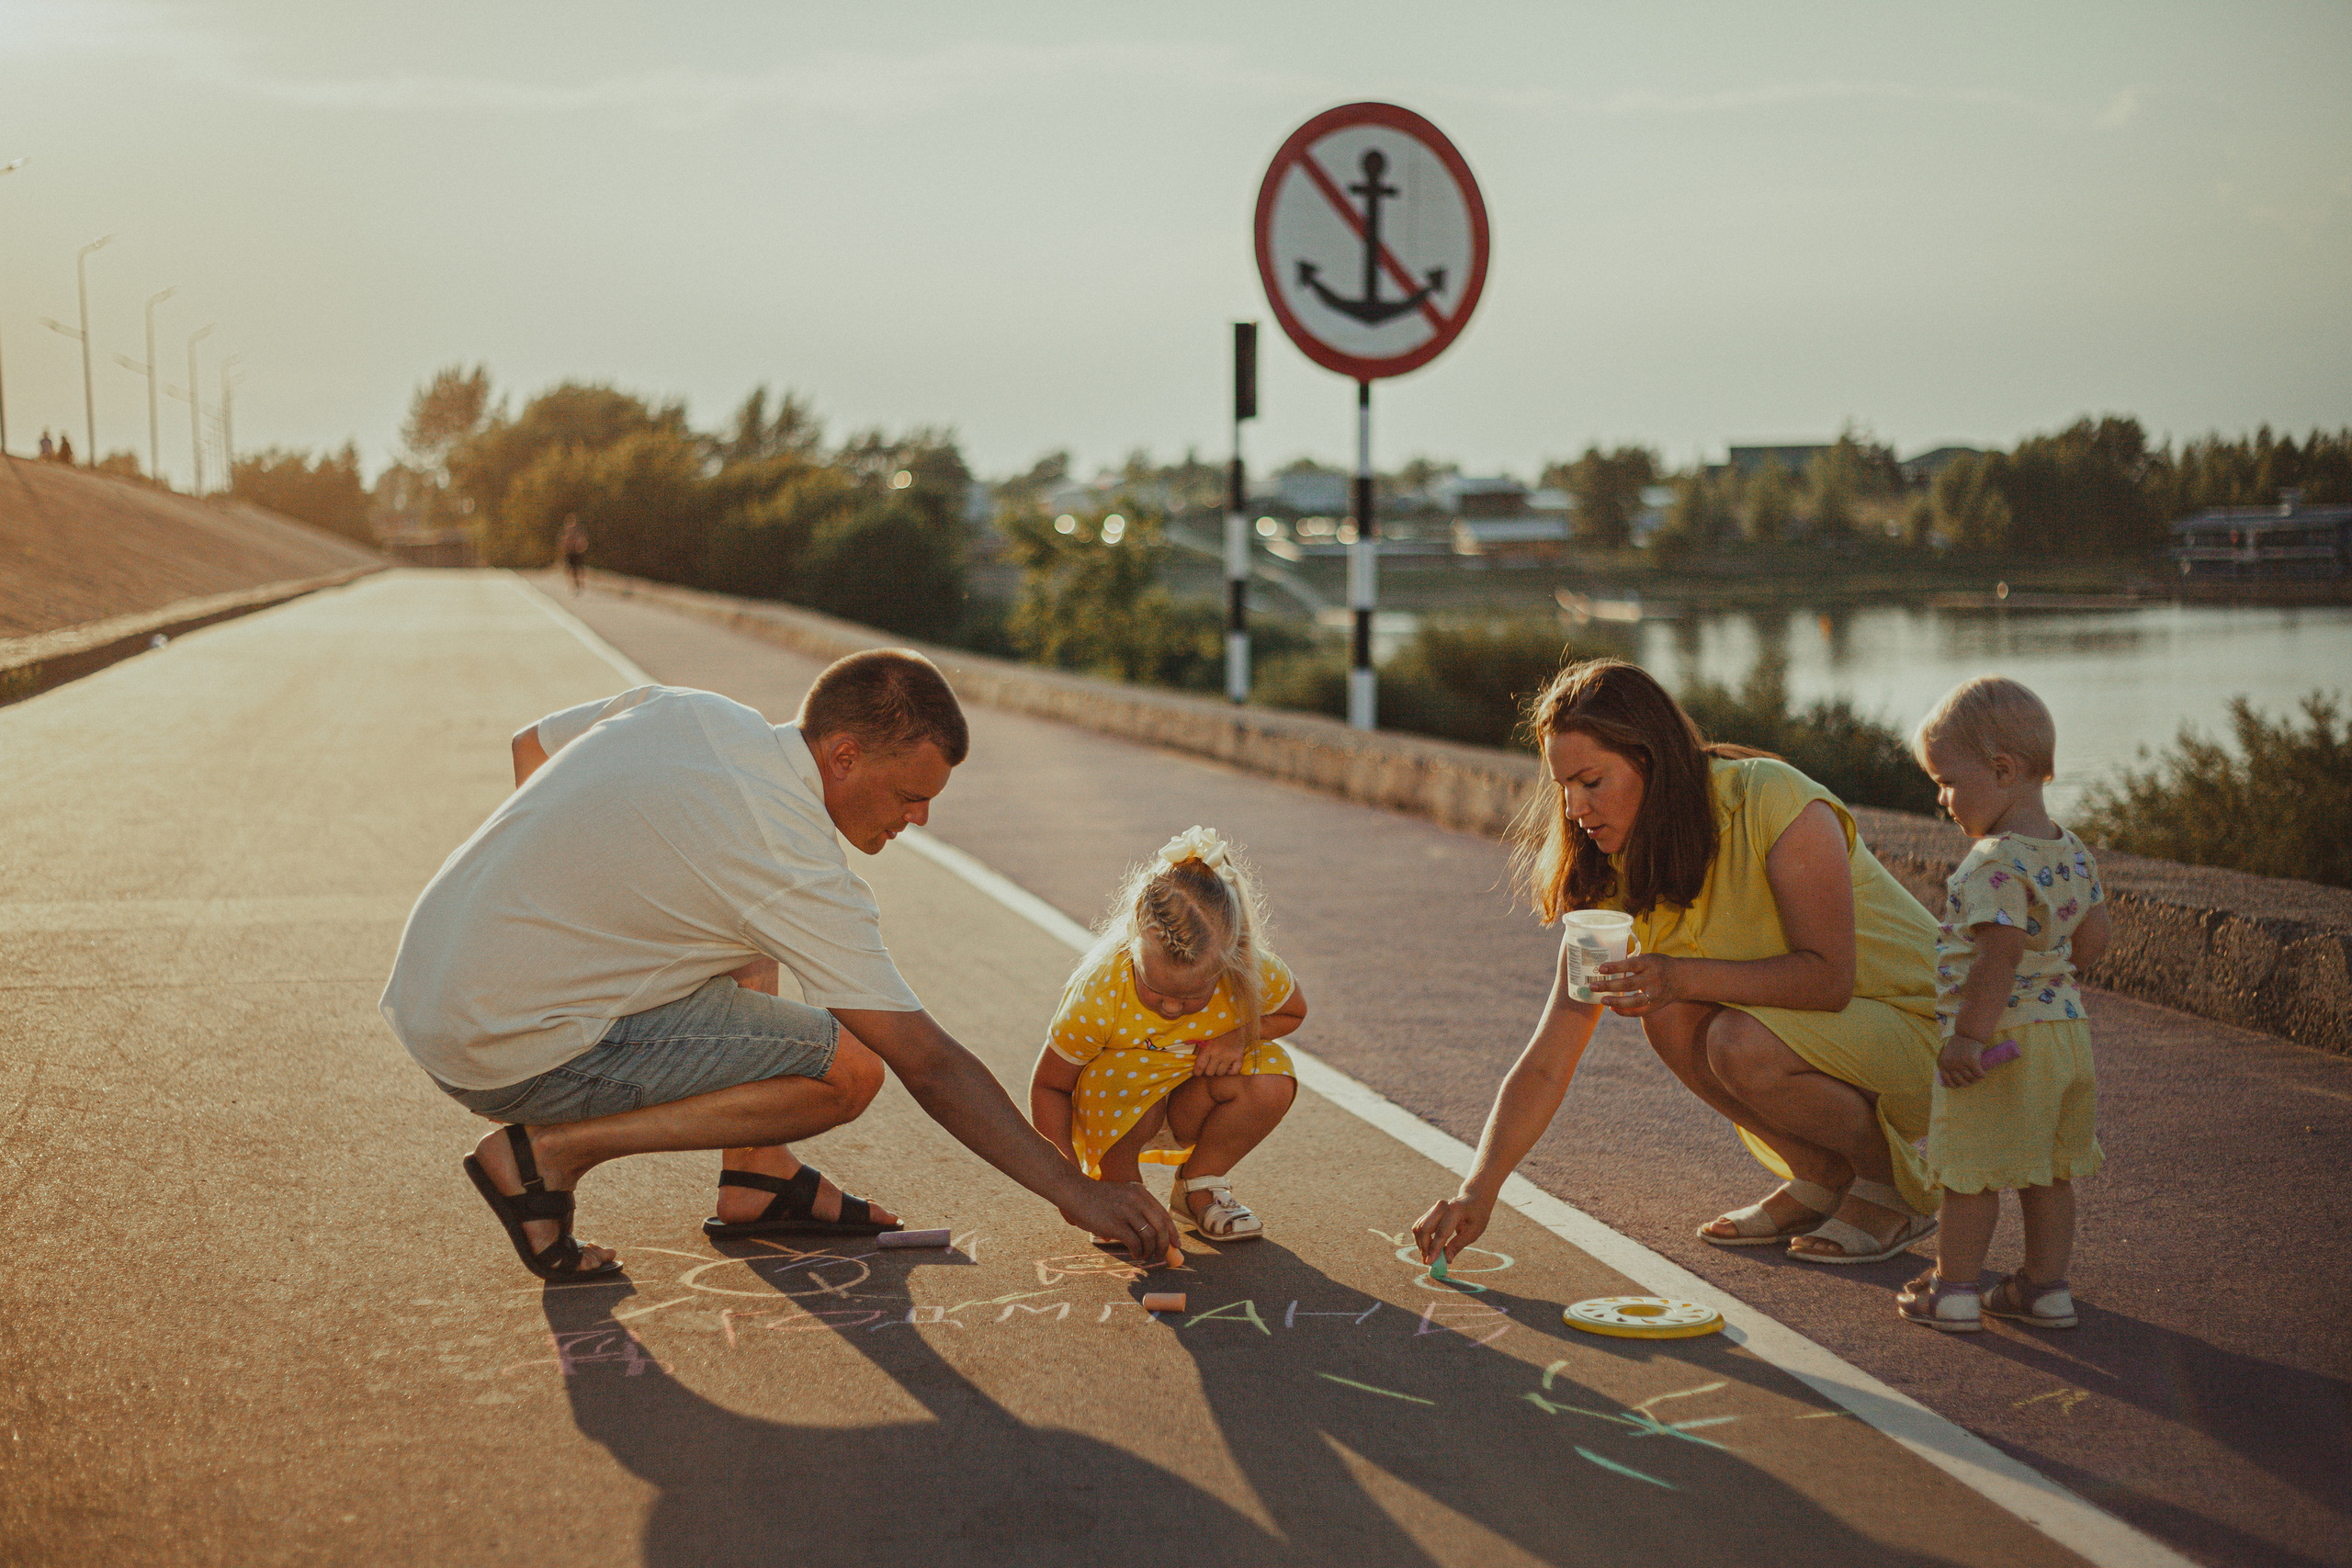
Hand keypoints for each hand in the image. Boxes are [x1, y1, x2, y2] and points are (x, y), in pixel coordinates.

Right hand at [1057, 1177, 1178, 1262]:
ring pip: (1149, 1237)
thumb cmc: (1097, 1197)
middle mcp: (1137, 1201)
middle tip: (1161, 1255)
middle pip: (1160, 1227)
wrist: (1076, 1192)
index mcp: (1141, 1193)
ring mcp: (1126, 1212)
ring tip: (1145, 1256)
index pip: (1163, 1214)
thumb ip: (1136, 1207)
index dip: (1172, 1232)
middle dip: (1164, 1245)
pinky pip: (1134, 1242)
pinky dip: (1138, 1251)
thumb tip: (1150, 1232)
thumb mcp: (1122, 1194)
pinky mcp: (1115, 1225)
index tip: (1176, 1244)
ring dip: (1150, 1250)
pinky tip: (1135, 1254)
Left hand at [1190, 1035, 1247, 1076]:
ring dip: (1218, 1070)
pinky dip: (1231, 1072)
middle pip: (1209, 1073)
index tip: (1197, 1072)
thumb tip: (1191, 1059)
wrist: (1234, 1022)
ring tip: (1218, 1065)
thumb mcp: (1205, 1036)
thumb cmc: (1217, 1030)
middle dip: (1207, 1071)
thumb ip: (1198, 1048)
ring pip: (1220, 1073)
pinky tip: (1228, 1067)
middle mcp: (1218, 1055)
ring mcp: (1229, 1057)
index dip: (1197, 1072)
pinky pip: (1234, 1071)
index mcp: (1208, 1049)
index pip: (1199, 1067)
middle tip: (1208, 1066)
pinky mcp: (1239, 1057)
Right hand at [1412, 1191, 1493, 1265]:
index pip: (1441, 1232)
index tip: (1430, 1262)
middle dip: (1424, 1247)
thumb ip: (1458, 1245)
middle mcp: (1441, 1207)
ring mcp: (1433, 1208)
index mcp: (1455, 1211)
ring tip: (1430, 1256)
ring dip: (1421, 1244)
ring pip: (1418, 1228)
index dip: (1434, 1248)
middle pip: (1424, 1228)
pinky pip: (1419, 1226)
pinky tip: (1429, 1248)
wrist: (1473, 1199)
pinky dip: (1421, 1239)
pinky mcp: (1429, 1212)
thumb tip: (1446, 1260)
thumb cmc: (1476, 1217)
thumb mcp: (1474, 1232)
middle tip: (1428, 1262)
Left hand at [1589, 952, 1681, 1016]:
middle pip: (1629, 984)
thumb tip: (1607, 957)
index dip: (1615, 967)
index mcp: (1650, 963)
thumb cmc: (1659, 964)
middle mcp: (1653, 978)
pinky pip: (1639, 1012)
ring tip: (1602, 1000)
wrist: (1682, 978)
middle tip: (1592, 986)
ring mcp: (1655, 994)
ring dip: (1617, 1001)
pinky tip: (1612, 1007)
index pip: (1630, 965)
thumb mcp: (1649, 956)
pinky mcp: (1655, 1005)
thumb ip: (1631, 959)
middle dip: (1609, 985)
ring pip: (1634, 1001)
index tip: (1600, 968)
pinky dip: (1624, 1011)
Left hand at [1939, 1035, 1985, 1088]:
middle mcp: (1950, 1064)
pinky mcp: (1971, 1061)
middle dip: (1969, 1083)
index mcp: (1943, 1063)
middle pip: (1961, 1082)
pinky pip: (1979, 1074)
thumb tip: (1953, 1085)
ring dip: (1976, 1078)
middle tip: (1974, 1079)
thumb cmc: (1960, 1044)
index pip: (1948, 1082)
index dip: (1956, 1085)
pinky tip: (1984, 1073)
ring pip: (1971, 1079)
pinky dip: (1982, 1075)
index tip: (1962, 1084)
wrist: (1968, 1032)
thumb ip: (1950, 1067)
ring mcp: (1960, 1063)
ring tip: (1979, 1074)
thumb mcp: (1950, 1056)